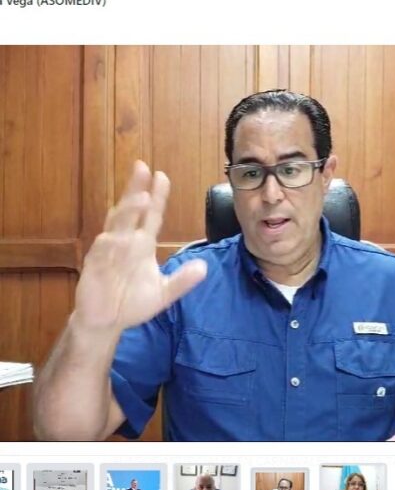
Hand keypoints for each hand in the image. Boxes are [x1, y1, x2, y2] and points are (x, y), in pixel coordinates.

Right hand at [73, 160, 206, 330]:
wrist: (107, 322)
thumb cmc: (133, 303)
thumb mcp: (164, 293)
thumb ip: (183, 281)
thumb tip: (204, 268)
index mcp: (142, 244)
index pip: (151, 215)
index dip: (157, 196)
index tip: (162, 175)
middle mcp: (126, 241)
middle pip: (131, 210)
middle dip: (136, 188)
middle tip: (142, 167)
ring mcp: (109, 251)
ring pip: (117, 224)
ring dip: (127, 211)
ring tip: (141, 197)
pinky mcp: (95, 264)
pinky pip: (102, 249)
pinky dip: (109, 241)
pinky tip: (117, 235)